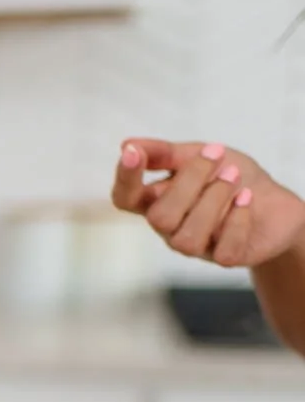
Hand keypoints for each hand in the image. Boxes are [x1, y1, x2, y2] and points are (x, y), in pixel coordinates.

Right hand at [111, 138, 304, 267]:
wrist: (275, 201)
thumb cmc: (230, 177)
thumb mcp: (198, 154)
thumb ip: (164, 152)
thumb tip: (127, 145)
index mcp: (157, 201)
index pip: (126, 199)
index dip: (125, 179)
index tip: (132, 153)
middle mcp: (170, 227)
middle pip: (159, 218)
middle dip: (190, 181)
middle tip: (217, 153)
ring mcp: (196, 246)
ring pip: (188, 238)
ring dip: (214, 199)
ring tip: (234, 175)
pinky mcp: (226, 256)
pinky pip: (224, 250)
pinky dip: (237, 220)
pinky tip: (247, 199)